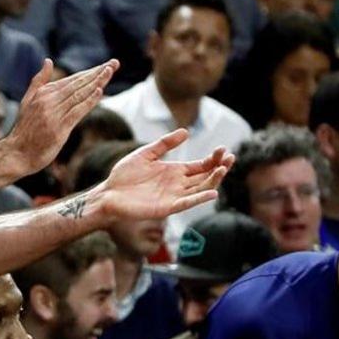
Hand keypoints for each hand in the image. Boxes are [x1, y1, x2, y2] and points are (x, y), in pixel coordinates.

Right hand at [6, 59, 117, 172]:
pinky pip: (76, 112)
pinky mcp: (59, 129)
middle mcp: (49, 101)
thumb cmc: (23, 129)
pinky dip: (88, 102)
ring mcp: (54, 114)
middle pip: (78, 84)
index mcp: (43, 93)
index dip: (90, 72)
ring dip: (96, 83)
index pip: (71, 79)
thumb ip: (39, 81)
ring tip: (110, 71)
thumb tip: (48, 61)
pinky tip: (99, 92)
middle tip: (114, 63)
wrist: (16, 153)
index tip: (106, 65)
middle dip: (97, 73)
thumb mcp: (27, 101)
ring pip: (79, 95)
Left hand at [98, 129, 233, 219]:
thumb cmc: (124, 174)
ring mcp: (174, 196)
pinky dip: (200, 198)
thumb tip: (186, 131)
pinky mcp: (167, 207)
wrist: (109, 193)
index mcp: (175, 171)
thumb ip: (165, 144)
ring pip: (201, 189)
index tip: (223, 149)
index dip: (214, 159)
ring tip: (223, 168)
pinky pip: (187, 203)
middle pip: (205, 176)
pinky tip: (212, 192)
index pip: (201, 165)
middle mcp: (178, 184)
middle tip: (230, 157)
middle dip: (219, 167)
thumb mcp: (146, 154)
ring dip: (214, 180)